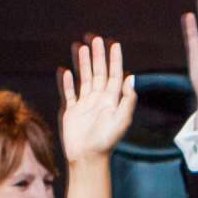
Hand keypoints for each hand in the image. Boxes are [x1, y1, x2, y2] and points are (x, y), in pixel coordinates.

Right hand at [60, 36, 137, 161]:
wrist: (87, 158)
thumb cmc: (106, 141)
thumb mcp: (121, 120)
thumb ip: (127, 99)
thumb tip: (132, 78)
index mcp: (112, 101)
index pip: (115, 75)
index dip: (115, 60)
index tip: (114, 44)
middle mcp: (98, 101)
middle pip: (98, 73)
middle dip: (97, 56)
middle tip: (95, 38)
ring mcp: (84, 106)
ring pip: (84, 79)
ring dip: (82, 64)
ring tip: (80, 47)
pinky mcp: (71, 113)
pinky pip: (69, 94)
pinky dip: (67, 83)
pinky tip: (65, 71)